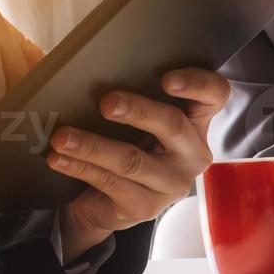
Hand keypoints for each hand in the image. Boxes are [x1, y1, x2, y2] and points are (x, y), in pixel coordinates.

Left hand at [51, 69, 231, 259]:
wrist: (106, 203)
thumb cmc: (123, 146)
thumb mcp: (133, 121)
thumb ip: (129, 95)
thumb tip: (79, 65)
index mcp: (195, 123)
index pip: (214, 96)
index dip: (197, 83)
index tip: (166, 78)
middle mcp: (192, 154)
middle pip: (172, 125)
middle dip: (137, 111)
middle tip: (106, 103)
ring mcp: (171, 184)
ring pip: (132, 160)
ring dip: (93, 146)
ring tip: (62, 137)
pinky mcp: (146, 207)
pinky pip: (111, 183)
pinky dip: (81, 168)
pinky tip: (58, 159)